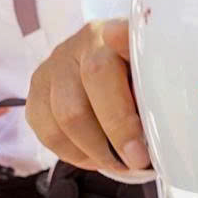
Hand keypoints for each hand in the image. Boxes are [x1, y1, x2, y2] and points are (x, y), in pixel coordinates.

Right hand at [27, 20, 150, 174]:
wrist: (103, 56)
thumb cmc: (135, 71)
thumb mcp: (154, 70)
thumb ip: (156, 88)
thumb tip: (161, 127)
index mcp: (116, 34)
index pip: (121, 49)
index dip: (127, 80)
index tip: (140, 126)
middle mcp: (80, 44)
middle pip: (93, 88)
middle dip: (116, 133)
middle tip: (137, 160)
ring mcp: (53, 66)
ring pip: (64, 117)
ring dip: (93, 151)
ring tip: (117, 163)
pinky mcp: (36, 90)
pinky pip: (47, 131)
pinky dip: (72, 153)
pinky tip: (93, 156)